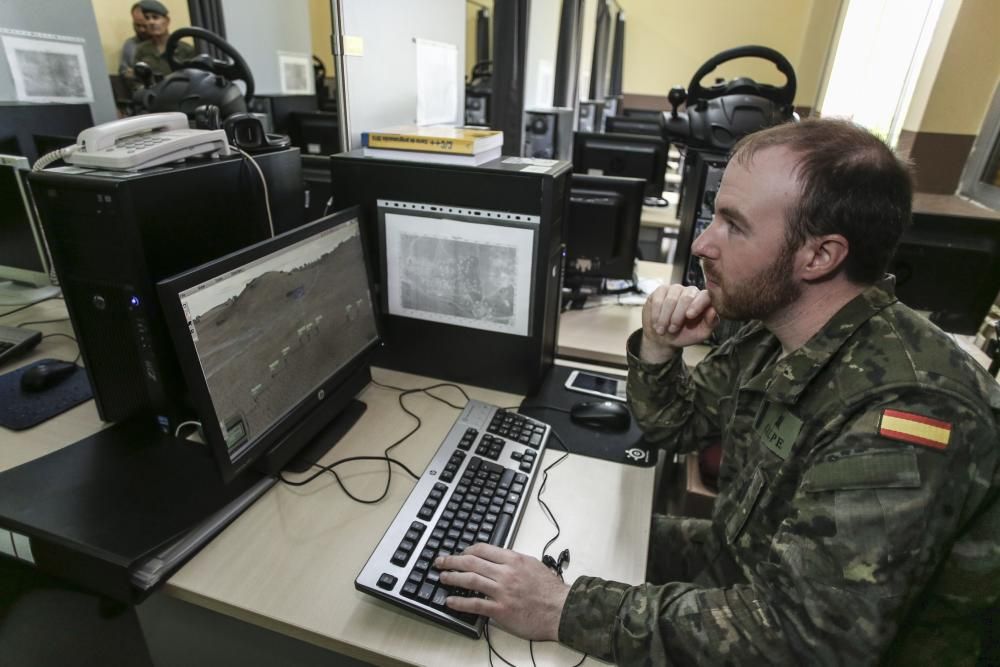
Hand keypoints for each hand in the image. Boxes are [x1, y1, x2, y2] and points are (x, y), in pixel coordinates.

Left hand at [435, 544, 569, 640]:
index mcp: (513, 559)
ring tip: (442, 577)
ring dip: (453, 577)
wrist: (561, 609)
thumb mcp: (533, 565)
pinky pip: (475, 604)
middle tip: (440, 561)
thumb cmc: (550, 589)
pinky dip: (460, 602)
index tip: (461, 553)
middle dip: (452, 560)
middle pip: (472, 562)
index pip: (484, 549)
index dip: (468, 550)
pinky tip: (450, 601)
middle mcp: (505, 573)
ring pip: (470, 580)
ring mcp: (502, 591)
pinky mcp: (501, 610)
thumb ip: (514, 561)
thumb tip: (499, 559)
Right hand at [641, 284, 717, 362]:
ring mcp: (675, 289)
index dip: (697, 305)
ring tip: (663, 330)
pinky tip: (656, 322)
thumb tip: (713, 311)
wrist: (664, 338)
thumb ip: (710, 323)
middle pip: (686, 297)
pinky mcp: (661, 290)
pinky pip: (658, 299)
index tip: (689, 316)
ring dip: (665, 317)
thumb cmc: (685, 334)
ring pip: (671, 299)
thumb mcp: (701, 334)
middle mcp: (690, 291)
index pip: (705, 296)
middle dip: (678, 316)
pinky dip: (656, 313)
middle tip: (673, 329)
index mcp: (703, 300)